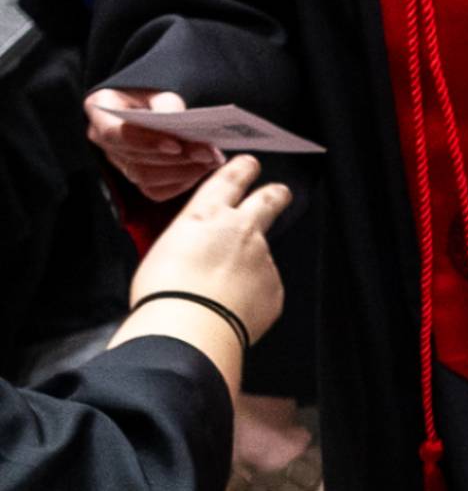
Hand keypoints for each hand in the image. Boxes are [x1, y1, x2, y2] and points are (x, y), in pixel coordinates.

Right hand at [85, 87, 228, 203]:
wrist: (152, 103)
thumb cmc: (154, 94)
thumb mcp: (160, 90)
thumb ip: (168, 105)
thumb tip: (180, 128)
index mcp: (101, 109)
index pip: (115, 133)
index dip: (146, 142)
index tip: (176, 145)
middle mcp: (103, 139)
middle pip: (135, 159)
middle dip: (175, 158)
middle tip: (209, 153)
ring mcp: (117, 160)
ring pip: (145, 178)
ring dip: (182, 172)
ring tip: (211, 160)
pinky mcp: (134, 176)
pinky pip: (155, 190)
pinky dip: (180, 183)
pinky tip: (201, 169)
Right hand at [114, 155, 290, 383]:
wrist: (189, 325)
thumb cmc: (165, 291)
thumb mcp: (165, 250)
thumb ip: (194, 241)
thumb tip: (203, 250)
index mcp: (205, 215)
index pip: (230, 180)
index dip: (243, 169)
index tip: (250, 165)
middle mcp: (241, 229)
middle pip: (269, 200)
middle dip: (275, 194)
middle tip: (279, 193)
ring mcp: (263, 257)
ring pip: (262, 254)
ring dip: (250, 266)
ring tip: (222, 290)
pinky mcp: (274, 286)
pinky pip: (265, 288)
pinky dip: (252, 296)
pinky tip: (231, 308)